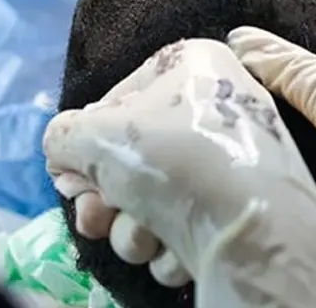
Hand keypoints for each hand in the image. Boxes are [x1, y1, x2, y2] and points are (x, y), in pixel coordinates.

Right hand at [43, 39, 315, 307]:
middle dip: (103, 195)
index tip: (73, 174)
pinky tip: (175, 251)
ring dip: (131, 227)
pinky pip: (185, 225)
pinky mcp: (241, 212)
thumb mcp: (92, 134)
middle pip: (132, 154)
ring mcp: (233, 162)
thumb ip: (62, 136)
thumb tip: (65, 155)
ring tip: (141, 236)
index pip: (118, 98)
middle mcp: (220, 106)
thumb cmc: (173, 160)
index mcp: (195, 64)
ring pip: (153, 197)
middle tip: (95, 215)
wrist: (253, 231)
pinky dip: (170, 244)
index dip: (87, 141)